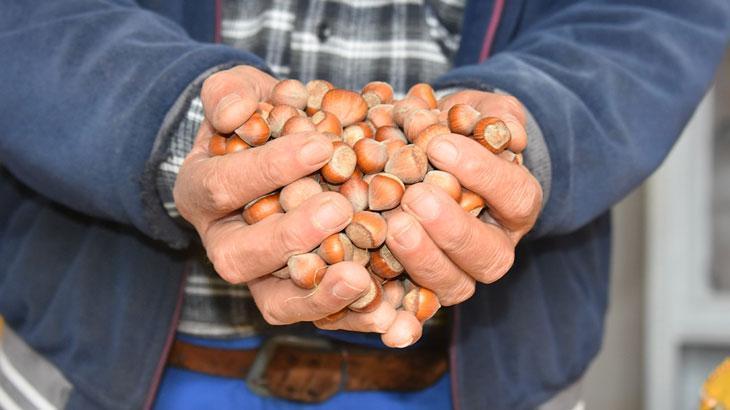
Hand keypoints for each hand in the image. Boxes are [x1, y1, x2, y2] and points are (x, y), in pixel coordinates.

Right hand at [175, 65, 400, 332]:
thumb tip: (232, 113)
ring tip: (360, 278)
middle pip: (241, 257)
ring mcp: (260, 278)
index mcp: (201, 193)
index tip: (319, 146)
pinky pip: (320, 317)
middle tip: (339, 210)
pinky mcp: (299, 296)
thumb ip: (228, 93)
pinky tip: (393, 315)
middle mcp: (223, 244)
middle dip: (290, 236)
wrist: (277, 151)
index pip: (223, 186)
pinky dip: (354, 318)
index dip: (268, 169)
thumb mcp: (238, 91)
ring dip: (319, 295)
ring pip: (276, 303)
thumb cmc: (259, 118)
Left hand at [383, 91, 541, 306]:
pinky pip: (415, 310)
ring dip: (423, 260)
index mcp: (515, 205)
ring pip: (454, 285)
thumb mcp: (479, 112)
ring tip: (392, 225)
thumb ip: (495, 116)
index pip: (516, 195)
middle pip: (489, 255)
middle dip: (453, 228)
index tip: (439, 145)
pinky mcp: (422, 291)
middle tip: (415, 197)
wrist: (426, 158)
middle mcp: (493, 247)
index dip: (482, 173)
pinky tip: (383, 314)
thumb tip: (510, 134)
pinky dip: (400, 316)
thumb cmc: (455, 130)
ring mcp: (459, 274)